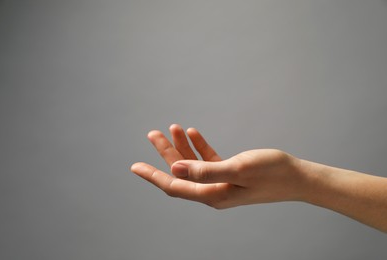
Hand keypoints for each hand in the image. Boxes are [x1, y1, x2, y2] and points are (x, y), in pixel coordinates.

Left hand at [131, 124, 304, 208]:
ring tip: (172, 127)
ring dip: (182, 147)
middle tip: (152, 134)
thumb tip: (175, 171)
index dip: (153, 176)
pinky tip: (193, 133)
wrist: (297, 177)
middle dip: (165, 153)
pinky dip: (199, 147)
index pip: (174, 186)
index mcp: (212, 195)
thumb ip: (205, 171)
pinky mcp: (230, 173)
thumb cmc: (271, 173)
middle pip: (181, 172)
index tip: (135, 167)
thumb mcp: (237, 169)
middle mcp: (213, 191)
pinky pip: (208, 160)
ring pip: (193, 164)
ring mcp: (221, 182)